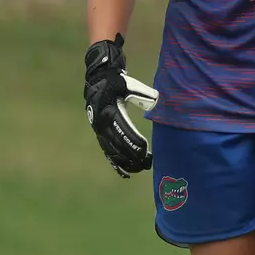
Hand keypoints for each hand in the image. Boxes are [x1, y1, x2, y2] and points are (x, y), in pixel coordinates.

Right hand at [83, 34, 158, 176]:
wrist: (98, 81)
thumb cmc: (117, 83)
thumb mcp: (129, 85)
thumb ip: (142, 93)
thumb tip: (156, 101)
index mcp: (110, 114)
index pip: (123, 133)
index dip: (135, 144)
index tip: (146, 152)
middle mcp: (102, 125)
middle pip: (118, 147)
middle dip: (133, 157)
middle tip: (148, 164)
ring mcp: (100, 131)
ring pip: (112, 152)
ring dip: (126, 162)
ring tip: (141, 169)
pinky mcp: (101, 134)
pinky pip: (107, 152)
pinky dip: (116, 163)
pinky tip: (125, 173)